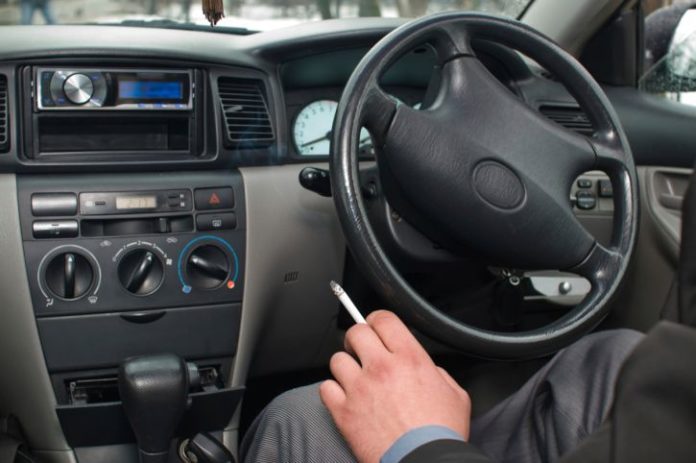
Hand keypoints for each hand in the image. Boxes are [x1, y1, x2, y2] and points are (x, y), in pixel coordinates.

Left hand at [320, 310, 470, 462]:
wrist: (422, 462)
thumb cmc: (440, 435)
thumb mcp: (455, 394)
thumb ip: (436, 373)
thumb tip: (425, 369)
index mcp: (410, 359)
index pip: (383, 319)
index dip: (377, 320)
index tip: (375, 326)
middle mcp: (381, 368)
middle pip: (356, 333)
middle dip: (358, 338)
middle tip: (362, 349)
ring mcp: (359, 389)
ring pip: (337, 359)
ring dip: (345, 366)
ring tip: (354, 377)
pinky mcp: (344, 412)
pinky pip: (325, 388)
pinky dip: (333, 391)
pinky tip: (345, 398)